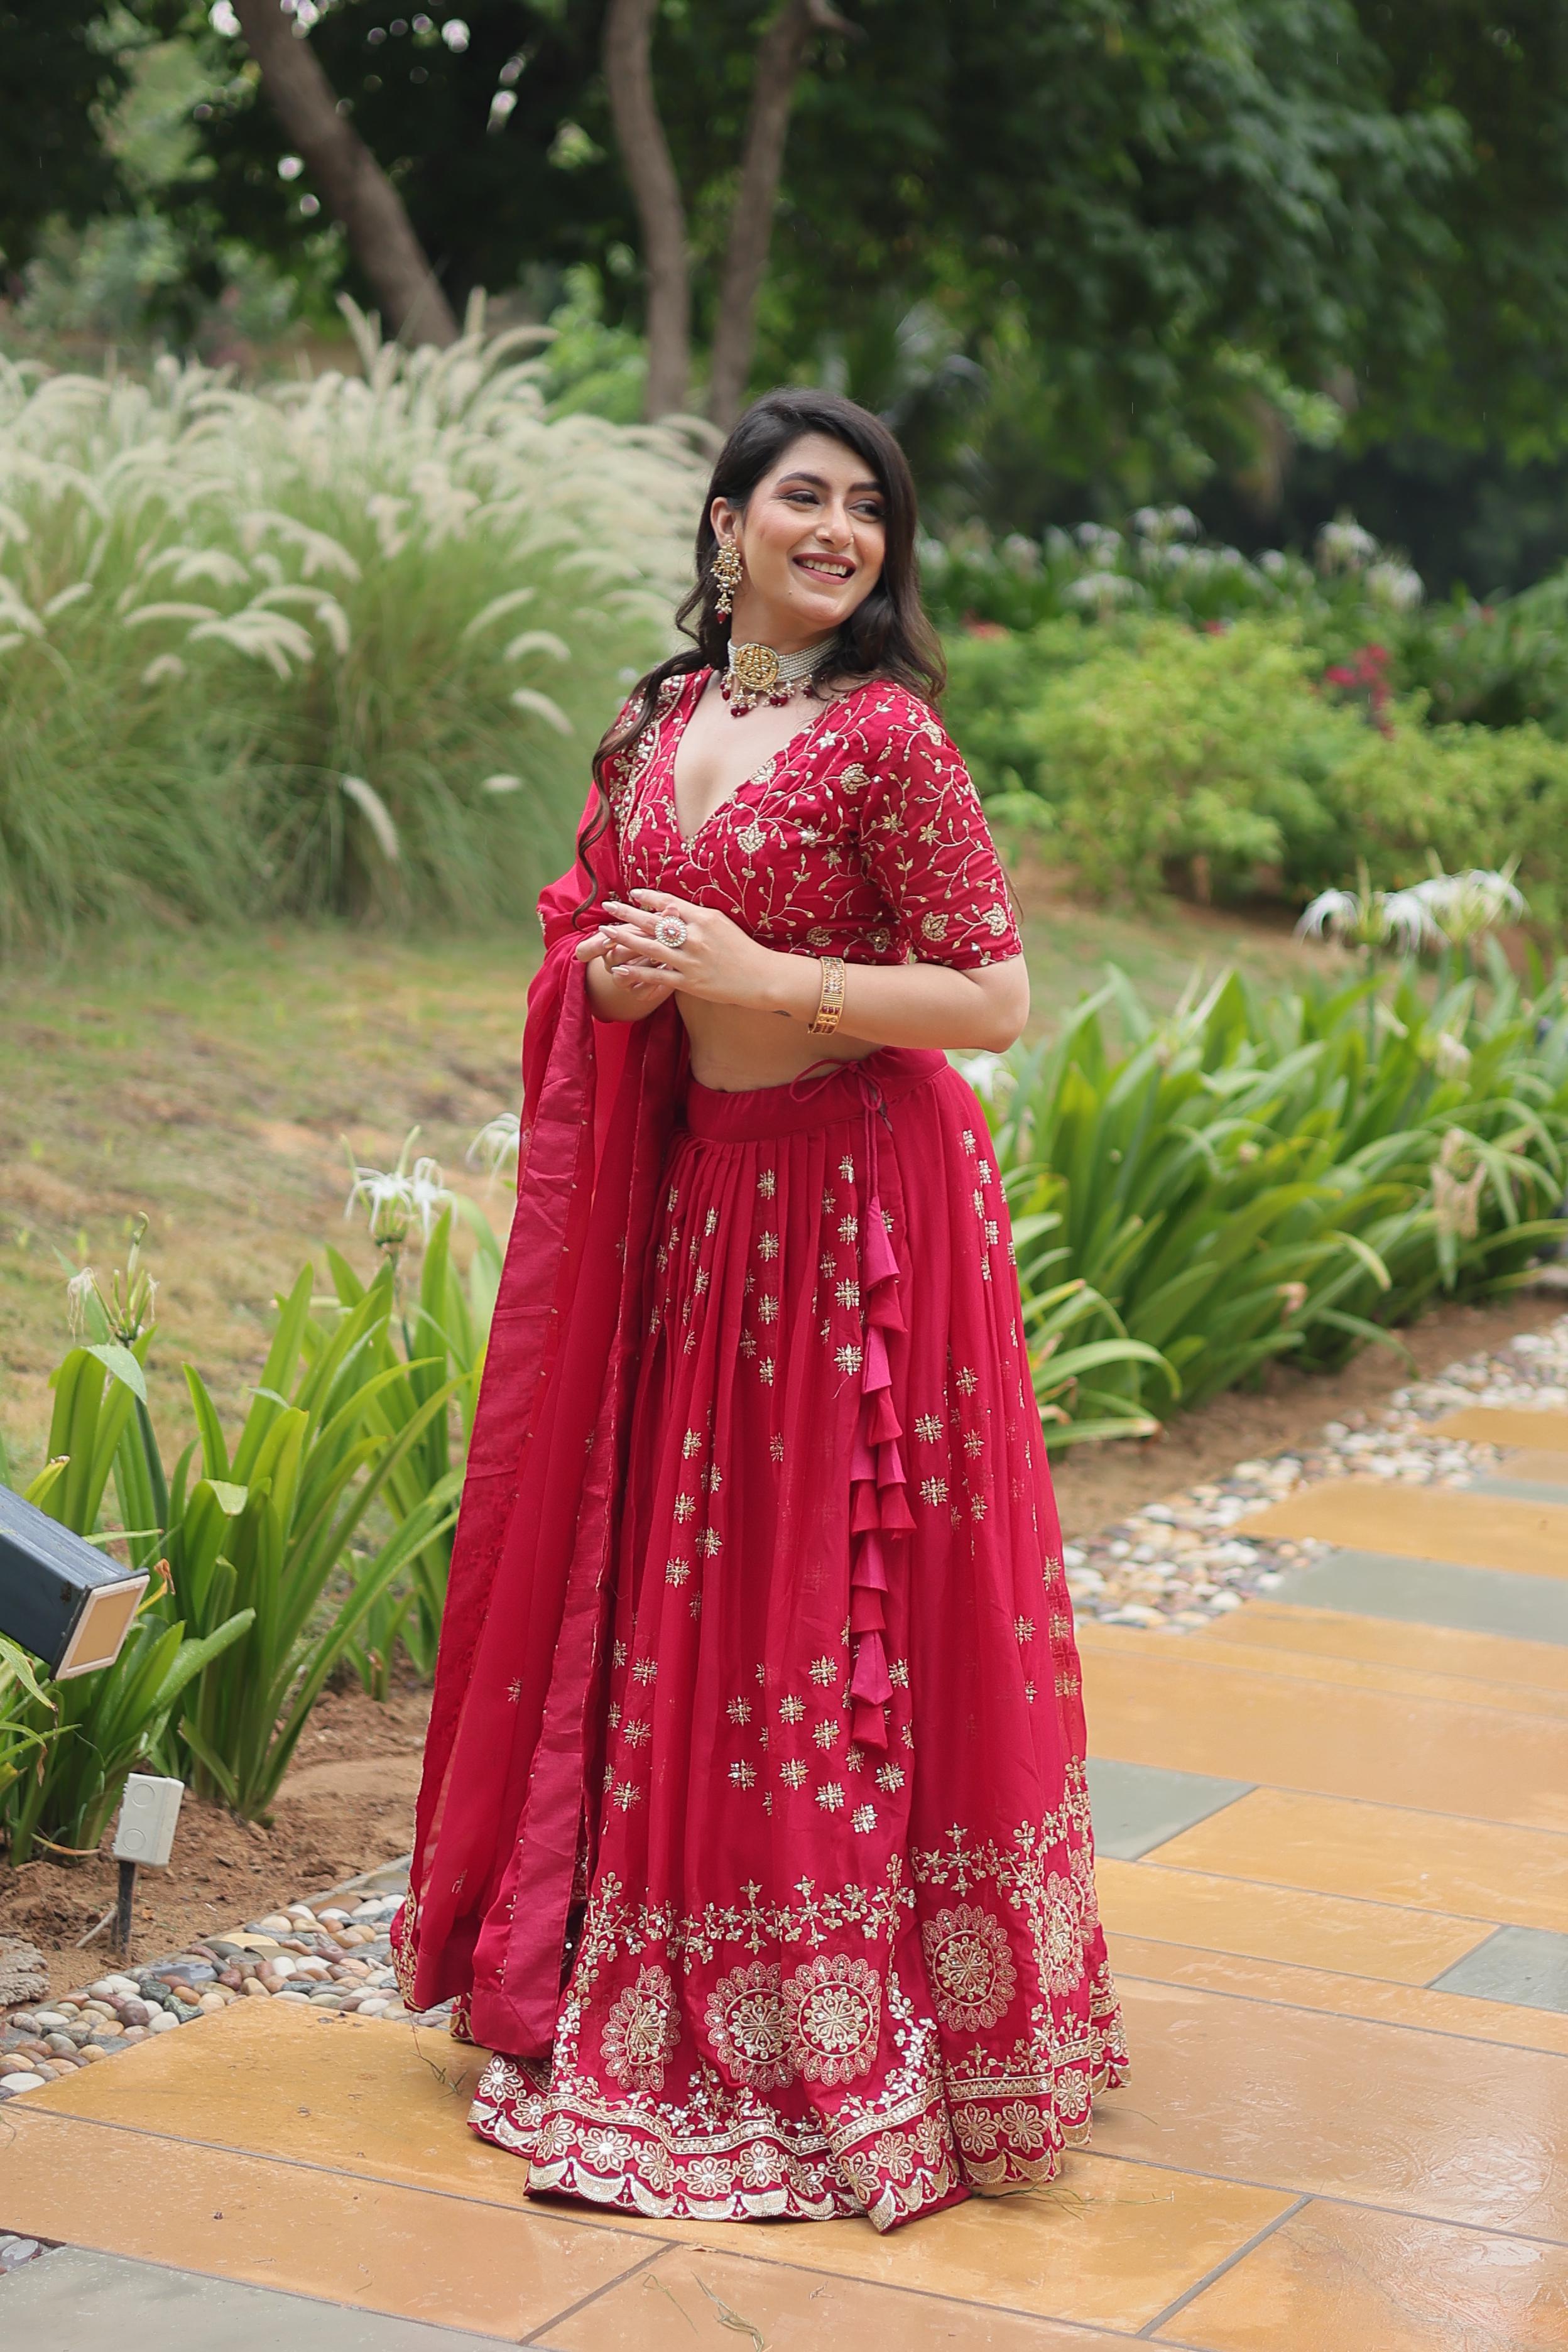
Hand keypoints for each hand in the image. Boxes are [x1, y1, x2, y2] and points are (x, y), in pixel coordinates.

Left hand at [592, 888, 780, 1010]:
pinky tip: (618, 970)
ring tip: (605, 933)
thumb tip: (674, 909)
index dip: (648, 897)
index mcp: (704, 918)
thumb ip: (697, 917)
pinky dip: (635, 973)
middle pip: (653, 922)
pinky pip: (656, 976)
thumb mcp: (722, 925)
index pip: (669, 903)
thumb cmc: (743, 950)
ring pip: (649, 947)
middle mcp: (695, 936)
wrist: (762, 977)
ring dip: (624, 939)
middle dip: (626, 913)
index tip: (632, 894)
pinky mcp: (689, 981)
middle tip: (607, 906)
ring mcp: (691, 960)